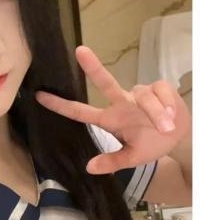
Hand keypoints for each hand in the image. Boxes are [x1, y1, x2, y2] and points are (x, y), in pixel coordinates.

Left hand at [34, 45, 191, 174]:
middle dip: (93, 67)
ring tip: (166, 126)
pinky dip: (165, 105)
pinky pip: (159, 92)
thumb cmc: (152, 145)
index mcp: (110, 119)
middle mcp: (121, 102)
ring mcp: (139, 93)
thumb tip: (89, 168)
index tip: (39, 96)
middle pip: (105, 82)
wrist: (180, 137)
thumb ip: (112, 162)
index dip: (61, 105)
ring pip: (144, 98)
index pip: (81, 112)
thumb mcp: (131, 158)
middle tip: (80, 51)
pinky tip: (171, 114)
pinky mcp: (157, 87)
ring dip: (156, 112)